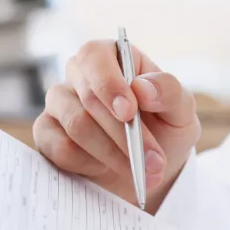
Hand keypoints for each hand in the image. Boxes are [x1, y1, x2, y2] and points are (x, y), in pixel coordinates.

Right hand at [33, 40, 200, 211]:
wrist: (150, 168)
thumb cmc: (166, 129)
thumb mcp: (181, 111)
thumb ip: (170, 92)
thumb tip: (142, 88)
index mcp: (111, 57)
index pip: (95, 56)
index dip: (109, 84)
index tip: (129, 112)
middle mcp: (79, 75)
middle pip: (89, 97)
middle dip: (124, 134)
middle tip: (153, 161)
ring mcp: (60, 104)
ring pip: (76, 125)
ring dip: (113, 153)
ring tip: (143, 173)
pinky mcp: (47, 134)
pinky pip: (60, 148)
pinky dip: (89, 164)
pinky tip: (108, 169)